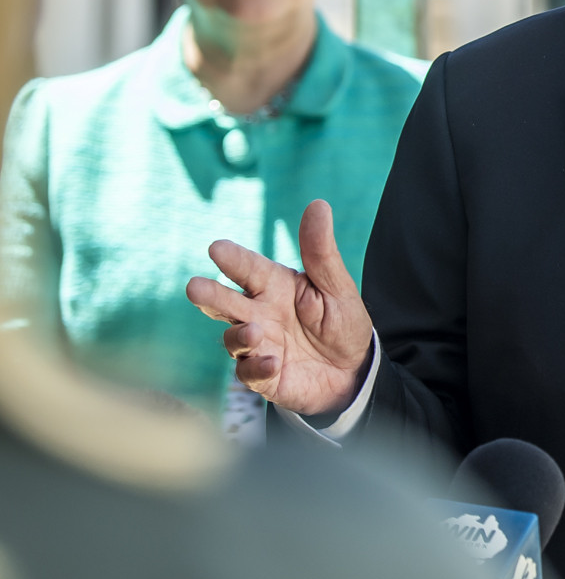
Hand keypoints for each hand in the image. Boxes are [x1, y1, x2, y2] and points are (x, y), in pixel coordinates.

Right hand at [186, 199, 374, 415]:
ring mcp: (258, 344)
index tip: (217, 248)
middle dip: (210, 295)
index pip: (248, 268)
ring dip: (241, 334)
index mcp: (274, 285)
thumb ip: (320, 251)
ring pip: (233, 337)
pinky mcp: (263, 375)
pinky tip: (273, 361)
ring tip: (256, 329)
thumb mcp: (335, 286)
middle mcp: (258, 313)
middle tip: (195, 287)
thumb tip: (318, 204)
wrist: (354, 370)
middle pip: (225, 302)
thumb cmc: (340, 321)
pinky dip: (257, 367)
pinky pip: (250, 372)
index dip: (233, 259)